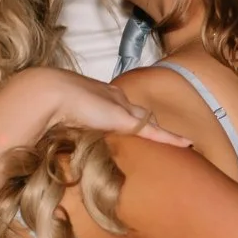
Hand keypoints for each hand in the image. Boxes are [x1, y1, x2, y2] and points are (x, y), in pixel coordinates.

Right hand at [19, 66, 192, 147]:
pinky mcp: (126, 120)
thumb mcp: (64, 118)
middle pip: (137, 112)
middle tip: (164, 136)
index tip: (136, 122)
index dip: (130, 116)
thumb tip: (76, 142)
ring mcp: (121, 108)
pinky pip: (153, 131)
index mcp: (101, 96)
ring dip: (160, 132)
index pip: (121, 107)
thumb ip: (73, 125)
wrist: (51, 94)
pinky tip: (186, 143)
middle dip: (147, 122)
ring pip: (146, 120)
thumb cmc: (51, 108)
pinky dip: (169, 138)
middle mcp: (115, 98)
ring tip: (182, 143)